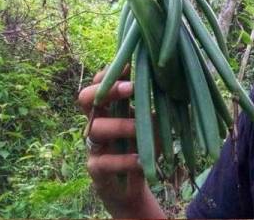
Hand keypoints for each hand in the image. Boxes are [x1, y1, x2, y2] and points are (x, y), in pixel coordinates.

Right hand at [78, 68, 163, 217]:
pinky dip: (123, 160)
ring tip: (141, 128)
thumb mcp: (147, 125)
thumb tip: (168, 84)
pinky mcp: (95, 170)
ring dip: (121, 125)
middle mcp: (95, 122)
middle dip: (107, 90)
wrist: (131, 189)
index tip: (130, 66)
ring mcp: (92, 146)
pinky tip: (140, 160)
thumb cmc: (140, 148)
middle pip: (85, 98)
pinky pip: (103, 162)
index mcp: (107, 108)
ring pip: (96, 129)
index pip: (99, 83)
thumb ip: (150, 108)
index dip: (109, 74)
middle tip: (130, 88)